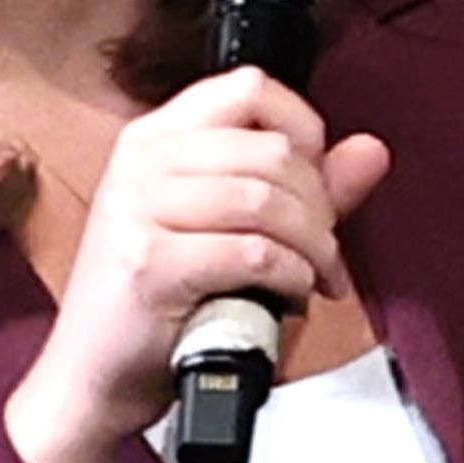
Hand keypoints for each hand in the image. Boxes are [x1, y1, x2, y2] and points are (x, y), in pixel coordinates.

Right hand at [4, 66, 391, 462]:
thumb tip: (372, 150)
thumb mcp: (224, 227)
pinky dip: (289, 277)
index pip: (249, 87)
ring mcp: (138, 207)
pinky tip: (289, 294)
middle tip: (325, 249)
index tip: (319, 179)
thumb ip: (301, 186)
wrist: (91, 376)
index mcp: (154, 136)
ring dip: (312, 246)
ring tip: (314, 276)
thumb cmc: (159, 301)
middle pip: (269, 148)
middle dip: (319, 206)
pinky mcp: (149, 262)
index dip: (303, 127)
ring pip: (266, 201)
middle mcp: (140, 159)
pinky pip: (253, 253)